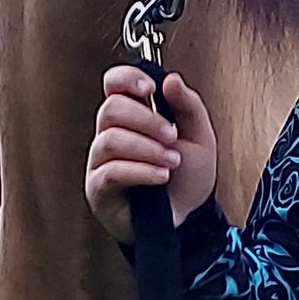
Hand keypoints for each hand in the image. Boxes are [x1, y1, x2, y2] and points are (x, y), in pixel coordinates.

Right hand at [85, 65, 218, 243]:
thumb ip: (188, 106)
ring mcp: (101, 161)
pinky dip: (140, 170)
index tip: (150, 89)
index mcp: (132, 116)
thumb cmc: (188, 178)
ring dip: (147, 148)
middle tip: (172, 137)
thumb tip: (170, 79)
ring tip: (172, 162)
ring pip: (110, 140)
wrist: (188, 221)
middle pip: (111, 109)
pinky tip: (161, 176)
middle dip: (147, 120)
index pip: (113, 84)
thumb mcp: (200, 138)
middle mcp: (110, 134)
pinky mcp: (98, 188)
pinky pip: (111, 171)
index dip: (126, 79)